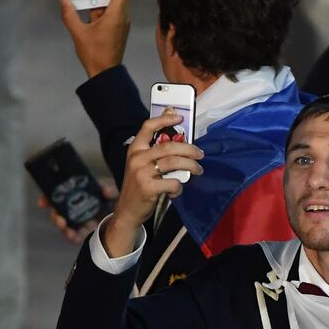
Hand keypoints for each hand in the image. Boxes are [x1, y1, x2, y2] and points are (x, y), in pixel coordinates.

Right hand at [38, 178, 118, 244]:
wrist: (123, 209)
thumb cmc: (113, 196)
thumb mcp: (112, 190)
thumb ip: (110, 189)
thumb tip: (104, 190)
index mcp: (76, 194)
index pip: (57, 195)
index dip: (47, 199)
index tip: (43, 203)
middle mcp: (74, 208)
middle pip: (58, 213)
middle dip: (56, 217)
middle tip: (61, 220)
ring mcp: (79, 221)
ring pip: (65, 226)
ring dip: (65, 230)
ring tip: (69, 232)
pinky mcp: (86, 232)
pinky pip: (76, 236)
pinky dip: (74, 237)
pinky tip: (75, 237)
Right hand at [59, 0, 130, 76]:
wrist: (105, 73)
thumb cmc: (95, 54)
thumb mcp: (78, 33)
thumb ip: (69, 15)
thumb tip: (63, 0)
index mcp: (116, 16)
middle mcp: (122, 18)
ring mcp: (121, 24)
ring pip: (115, 3)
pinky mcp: (117, 30)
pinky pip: (113, 12)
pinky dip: (104, 5)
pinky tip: (91, 2)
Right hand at [103, 111, 203, 256]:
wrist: (127, 211)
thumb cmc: (139, 187)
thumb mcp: (141, 167)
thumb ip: (155, 155)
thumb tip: (181, 145)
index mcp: (135, 149)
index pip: (148, 127)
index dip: (165, 119)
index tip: (180, 117)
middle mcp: (137, 158)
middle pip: (169, 146)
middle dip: (189, 149)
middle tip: (200, 154)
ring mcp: (142, 172)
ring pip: (174, 162)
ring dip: (191, 166)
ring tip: (198, 170)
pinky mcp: (148, 187)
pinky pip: (173, 183)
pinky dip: (179, 187)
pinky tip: (178, 191)